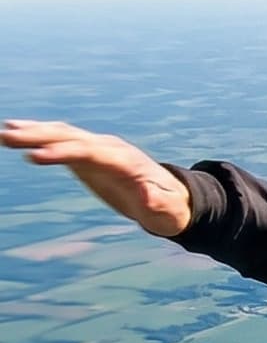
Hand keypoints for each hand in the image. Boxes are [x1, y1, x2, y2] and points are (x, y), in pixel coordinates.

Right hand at [0, 120, 192, 237]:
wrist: (173, 198)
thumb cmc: (170, 208)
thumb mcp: (167, 211)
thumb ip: (156, 203)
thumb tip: (146, 196)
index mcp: (125, 161)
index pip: (90, 151)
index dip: (63, 152)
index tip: (36, 155)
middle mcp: (110, 148)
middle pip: (72, 137)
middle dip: (41, 136)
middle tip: (9, 135)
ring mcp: (99, 148)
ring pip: (63, 134)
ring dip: (35, 132)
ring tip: (4, 131)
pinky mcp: (89, 155)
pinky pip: (61, 140)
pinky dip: (40, 135)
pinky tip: (16, 132)